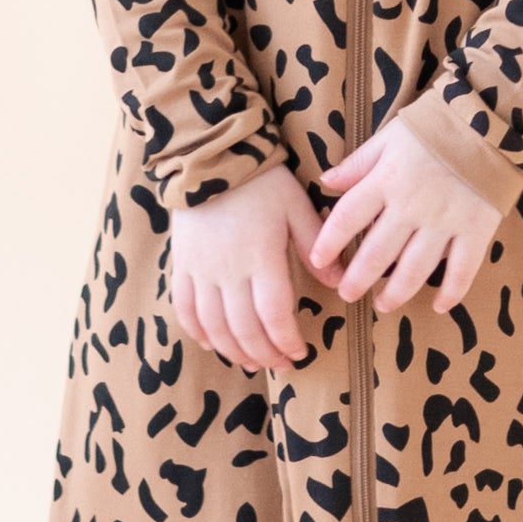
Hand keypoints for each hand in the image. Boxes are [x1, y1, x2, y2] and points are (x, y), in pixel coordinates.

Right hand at [166, 162, 320, 371]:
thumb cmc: (262, 181)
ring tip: (251, 362)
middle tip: (281, 365)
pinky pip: (184, 307)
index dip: (286, 340)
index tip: (300, 352)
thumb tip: (339, 282)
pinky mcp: (183, 264)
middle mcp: (229, 271)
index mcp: (261, 258)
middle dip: (264, 354)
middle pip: (244, 328)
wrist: (211, 156)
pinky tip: (212, 344)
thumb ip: (316, 246)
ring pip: (213, 325)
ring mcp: (202, 270)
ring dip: (233, 350)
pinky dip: (197, 331)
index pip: (274, 314)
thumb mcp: (297, 206)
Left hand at [307, 123, 502, 319]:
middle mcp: (412, 206)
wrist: (488, 122)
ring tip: (382, 304)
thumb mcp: (388, 137)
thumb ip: (358, 163)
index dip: (329, 243)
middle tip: (347, 295)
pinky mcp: (476, 230)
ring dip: (396, 292)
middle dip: (358, 279)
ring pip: (415, 269)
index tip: (318, 261)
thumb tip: (325, 181)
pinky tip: (439, 307)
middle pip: (377, 254)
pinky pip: (463, 269)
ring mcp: (445, 221)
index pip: (348, 218)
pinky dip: (451, 292)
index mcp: (386, 180)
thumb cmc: (433, 127)